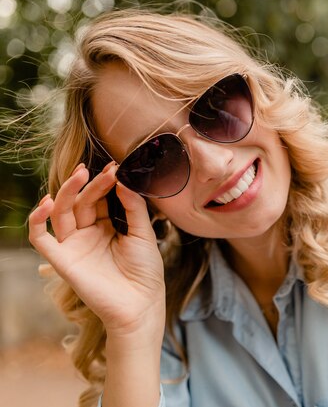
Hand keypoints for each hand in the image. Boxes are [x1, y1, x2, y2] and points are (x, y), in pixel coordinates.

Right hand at [29, 162, 165, 337]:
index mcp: (107, 227)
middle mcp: (88, 234)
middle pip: (81, 202)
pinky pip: (40, 238)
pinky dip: (37, 220)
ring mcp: (74, 246)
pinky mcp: (62, 260)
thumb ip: (133, 207)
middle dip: (91, 184)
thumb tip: (123, 180)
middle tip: (105, 170)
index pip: (99, 199)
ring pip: (61, 212)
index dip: (105, 182)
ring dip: (67, 192)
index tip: (116, 167)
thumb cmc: (145, 271)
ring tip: (80, 174)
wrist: (141, 304)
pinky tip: (47, 203)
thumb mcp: (144, 233)